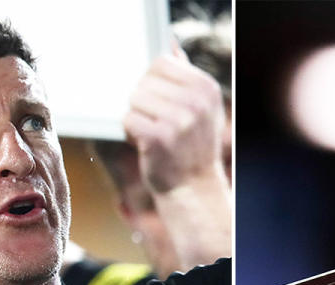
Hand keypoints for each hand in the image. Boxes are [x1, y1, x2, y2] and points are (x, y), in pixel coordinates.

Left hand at [123, 44, 226, 193]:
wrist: (193, 189)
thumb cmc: (191, 146)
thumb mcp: (199, 107)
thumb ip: (185, 76)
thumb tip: (171, 44)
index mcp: (206, 88)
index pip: (161, 62)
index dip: (152, 82)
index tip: (161, 103)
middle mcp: (196, 102)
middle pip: (144, 81)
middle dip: (144, 103)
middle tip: (159, 124)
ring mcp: (179, 120)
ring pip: (134, 100)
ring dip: (137, 118)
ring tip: (153, 135)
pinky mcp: (159, 137)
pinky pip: (128, 119)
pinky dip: (131, 133)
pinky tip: (147, 146)